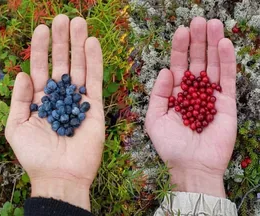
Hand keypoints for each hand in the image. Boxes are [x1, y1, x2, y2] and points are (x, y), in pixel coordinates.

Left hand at [5, 15, 103, 210]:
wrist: (59, 177)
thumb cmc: (34, 156)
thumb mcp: (16, 128)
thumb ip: (19, 100)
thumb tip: (22, 74)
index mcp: (39, 100)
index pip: (39, 68)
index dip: (39, 49)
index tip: (41, 28)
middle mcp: (58, 97)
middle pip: (60, 63)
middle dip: (60, 41)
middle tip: (62, 18)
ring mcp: (77, 101)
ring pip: (78, 67)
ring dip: (78, 45)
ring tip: (78, 22)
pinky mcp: (93, 108)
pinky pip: (94, 81)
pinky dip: (94, 62)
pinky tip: (91, 43)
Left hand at [145, 18, 236, 197]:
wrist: (191, 166)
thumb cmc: (170, 146)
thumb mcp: (155, 119)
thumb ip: (158, 94)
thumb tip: (166, 70)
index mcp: (176, 95)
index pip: (178, 66)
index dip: (179, 49)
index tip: (180, 30)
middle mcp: (194, 92)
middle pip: (197, 61)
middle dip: (197, 41)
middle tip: (198, 20)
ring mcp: (211, 96)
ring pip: (213, 65)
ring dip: (212, 44)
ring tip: (212, 23)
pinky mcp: (227, 103)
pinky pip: (227, 79)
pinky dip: (226, 61)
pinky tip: (223, 44)